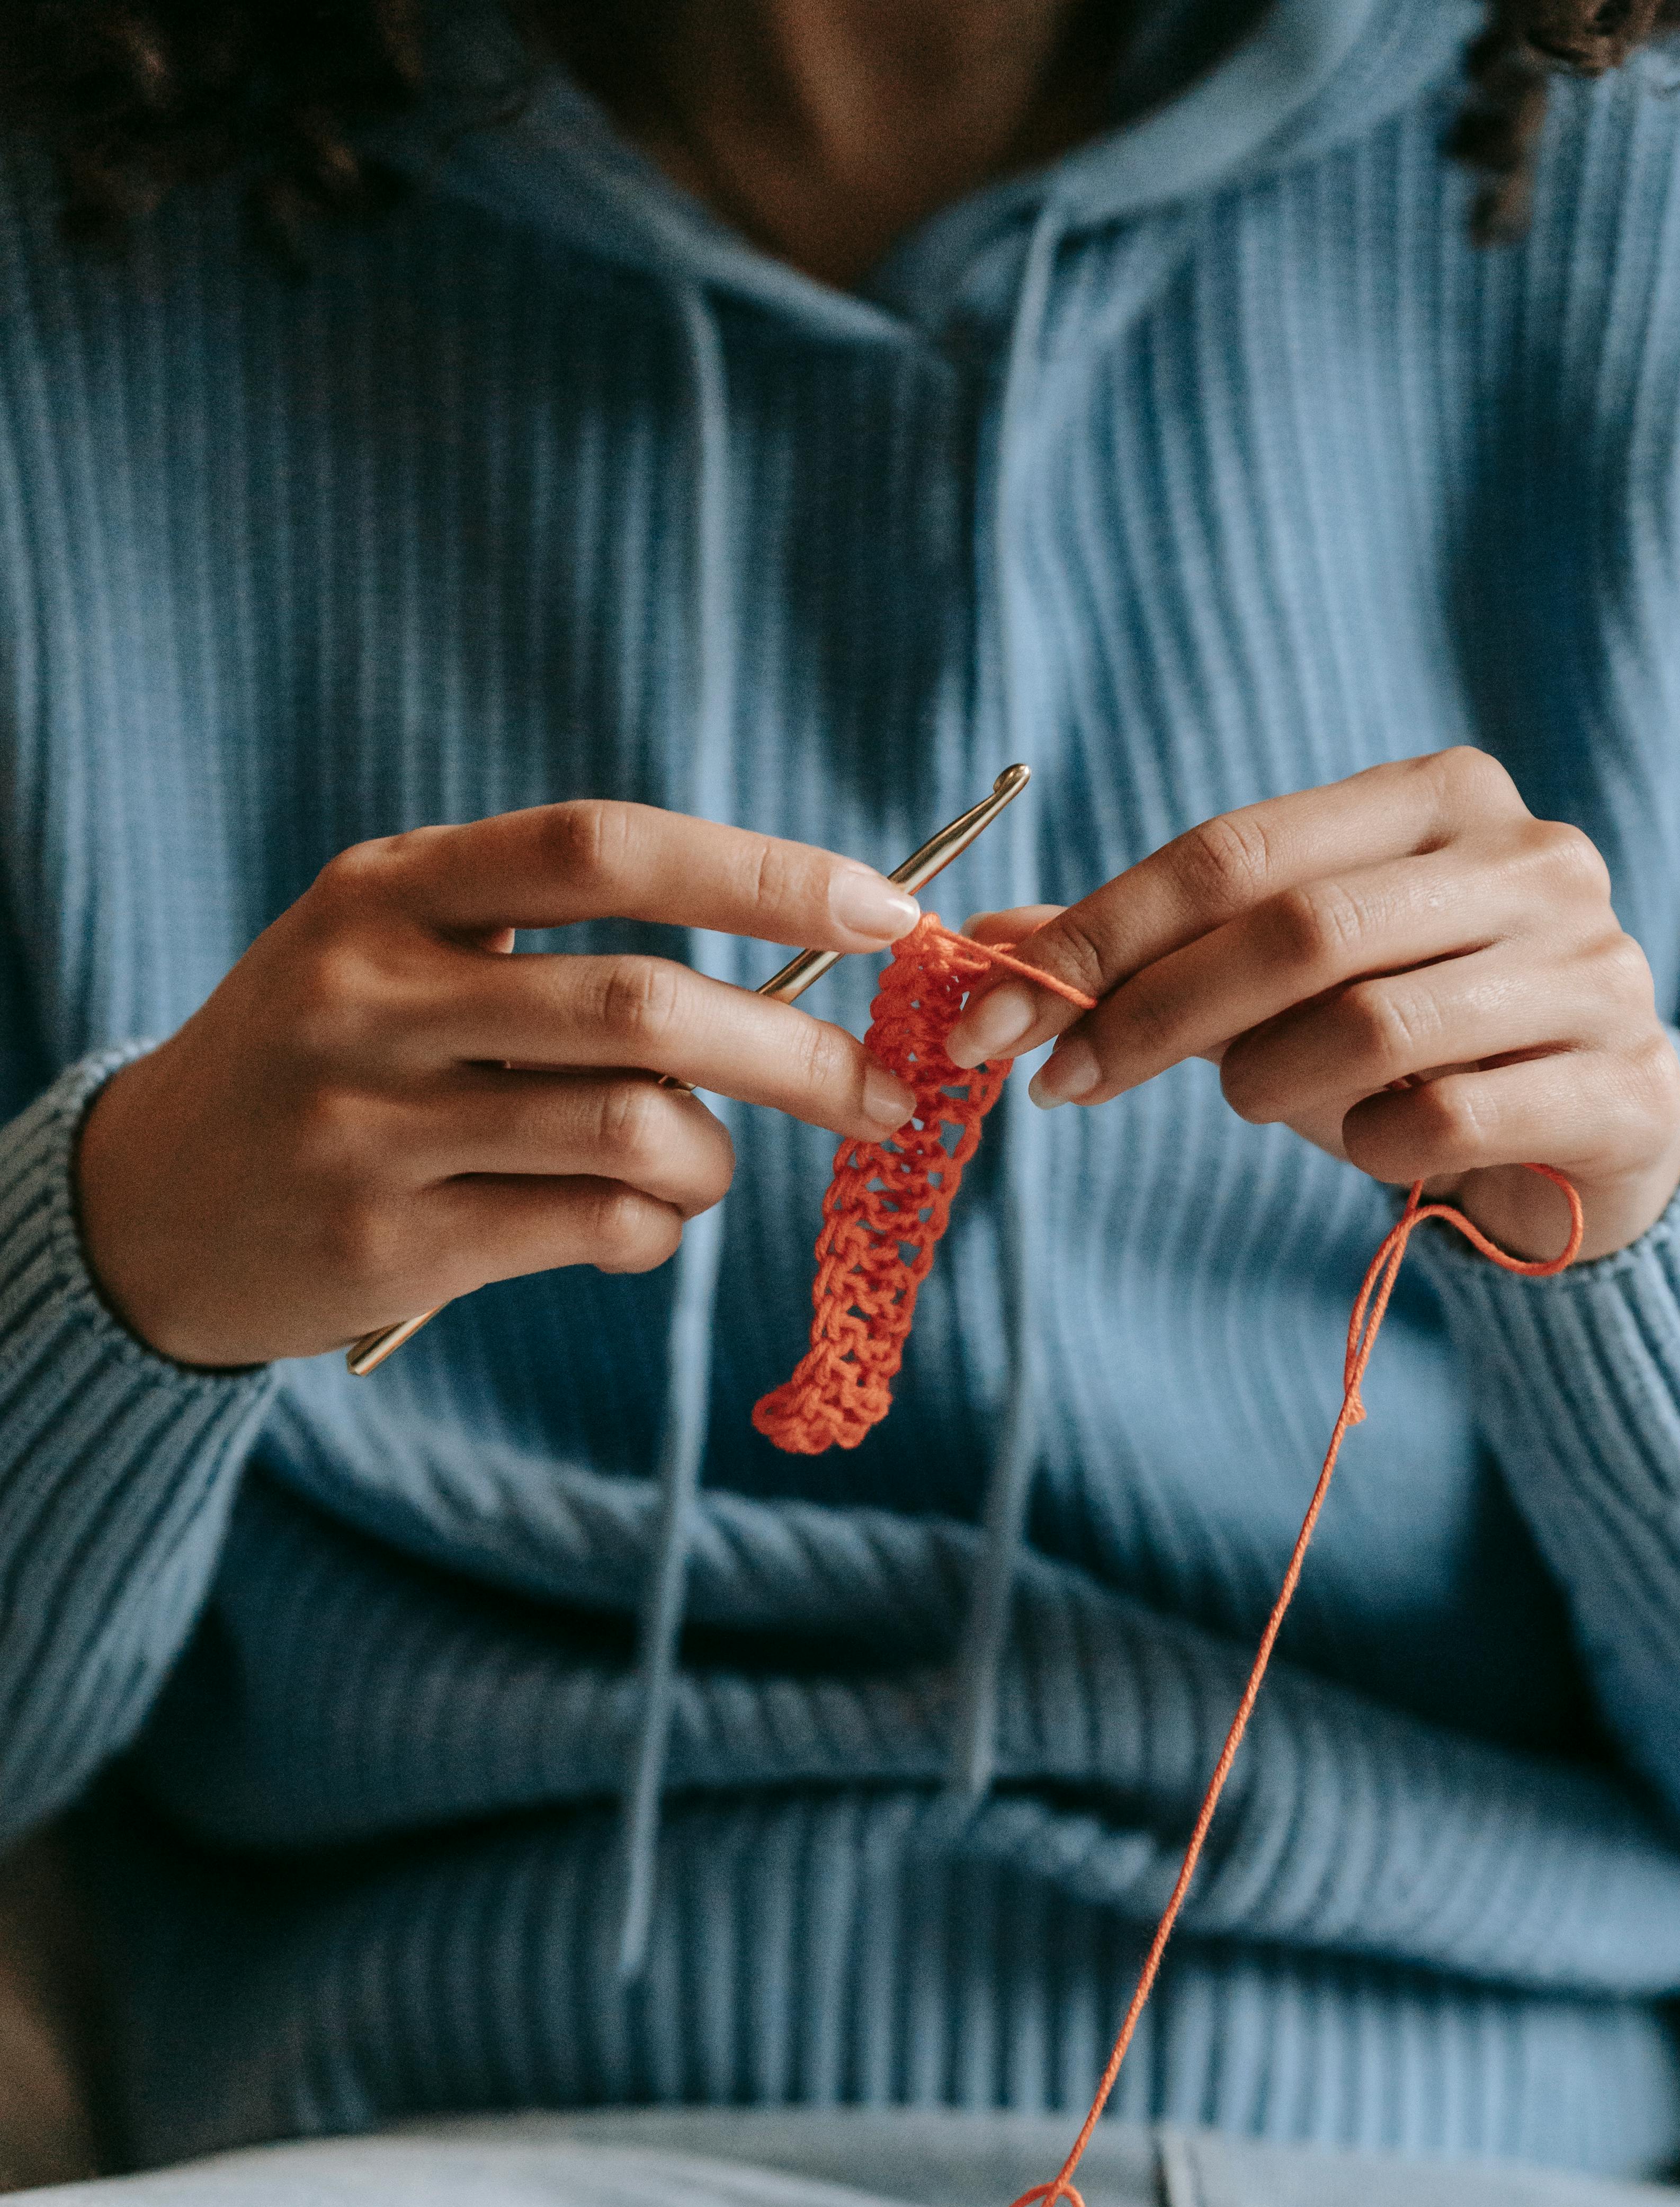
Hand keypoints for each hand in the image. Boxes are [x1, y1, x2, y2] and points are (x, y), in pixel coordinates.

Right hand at [75, 802, 923, 1366]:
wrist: (149, 1203)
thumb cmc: (331, 1065)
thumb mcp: (395, 956)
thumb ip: (553, 948)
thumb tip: (788, 977)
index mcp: (388, 890)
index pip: (599, 849)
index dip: (761, 874)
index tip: (887, 911)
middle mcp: (371, 993)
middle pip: (644, 1006)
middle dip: (800, 1056)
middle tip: (884, 1097)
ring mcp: (372, 1123)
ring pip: (633, 1130)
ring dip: (714, 1160)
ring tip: (704, 1169)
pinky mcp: (387, 1241)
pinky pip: (592, 1229)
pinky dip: (656, 1233)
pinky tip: (635, 1226)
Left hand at [949, 752, 1679, 1265]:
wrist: (1595, 1132)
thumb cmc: (1417, 1043)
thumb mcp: (1282, 985)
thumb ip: (1150, 956)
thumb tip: (982, 938)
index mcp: (1440, 797)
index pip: (1238, 851)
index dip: (1104, 932)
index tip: (997, 1009)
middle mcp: (1531, 859)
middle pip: (1299, 930)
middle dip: (1158, 1015)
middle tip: (1071, 1083)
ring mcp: (1590, 968)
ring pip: (1372, 1024)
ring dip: (1270, 1082)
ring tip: (1256, 1102)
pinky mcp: (1619, 1082)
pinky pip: (1447, 1116)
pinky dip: (1376, 1146)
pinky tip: (1374, 1152)